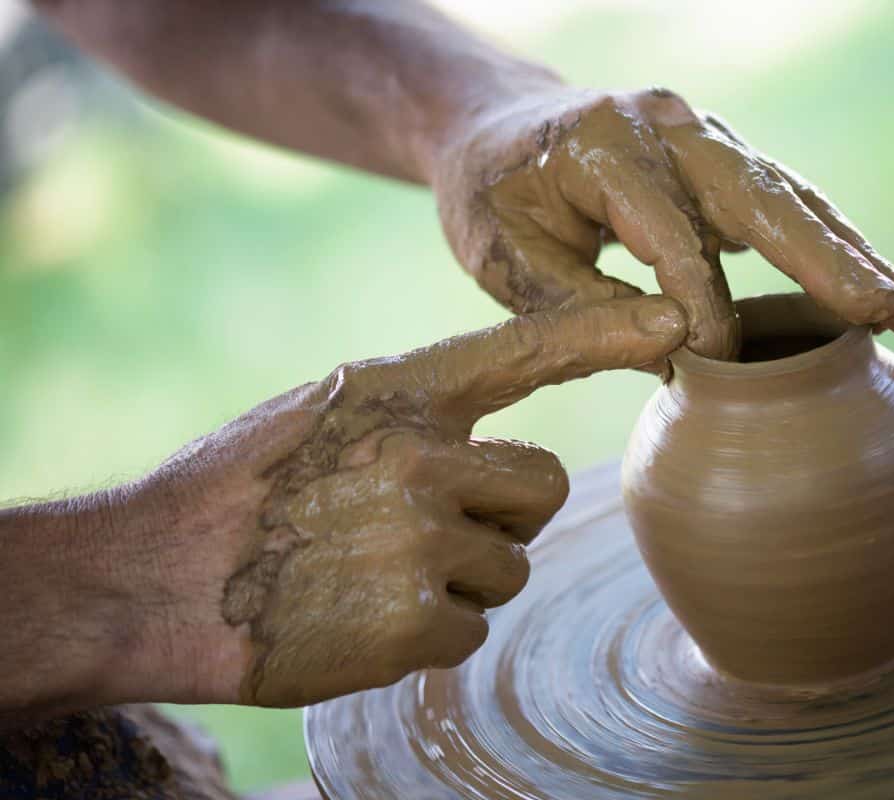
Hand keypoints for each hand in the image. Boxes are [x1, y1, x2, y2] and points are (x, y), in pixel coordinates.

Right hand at [129, 296, 684, 707]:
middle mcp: (422, 457)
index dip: (608, 332)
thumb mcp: (327, 413)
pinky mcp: (413, 623)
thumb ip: (417, 415)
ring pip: (509, 565)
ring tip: (371, 570)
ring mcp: (422, 541)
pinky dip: (427, 634)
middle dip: (505, 512)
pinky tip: (361, 615)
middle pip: (544, 485)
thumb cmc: (242, 490)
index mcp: (400, 394)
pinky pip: (472, 629)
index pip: (526, 351)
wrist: (156, 578)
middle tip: (424, 526)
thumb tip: (495, 445)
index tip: (676, 318)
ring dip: (459, 580)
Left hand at [433, 86, 893, 360]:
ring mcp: (698, 133)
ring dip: (852, 253)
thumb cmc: (494, 202)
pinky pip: (780, 199)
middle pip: (761, 196)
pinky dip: (827, 242)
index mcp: (602, 145)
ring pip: (788, 195)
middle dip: (832, 261)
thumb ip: (582, 305)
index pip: (670, 234)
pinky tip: (872, 284)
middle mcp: (665, 125)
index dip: (700, 304)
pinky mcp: (717, 154)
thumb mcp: (508, 260)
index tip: (719, 366)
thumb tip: (677, 351)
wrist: (493, 131)